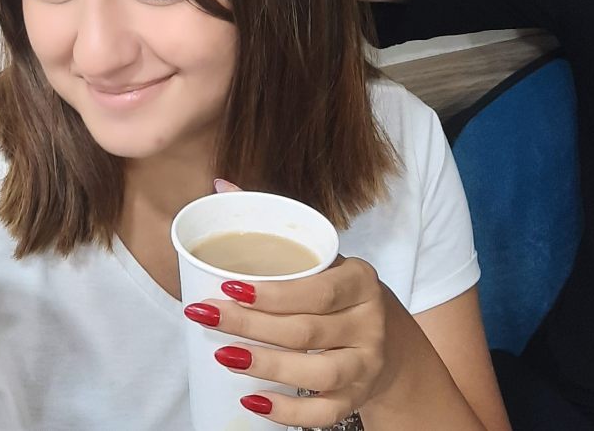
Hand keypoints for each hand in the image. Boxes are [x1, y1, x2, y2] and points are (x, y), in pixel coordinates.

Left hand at [187, 180, 407, 427]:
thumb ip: (273, 224)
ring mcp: (365, 365)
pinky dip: (289, 414)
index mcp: (360, 281)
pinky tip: (253, 403)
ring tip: (224, 356)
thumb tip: (220, 185)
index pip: (317, 289)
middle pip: (307, 331)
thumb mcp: (319, 256)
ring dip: (268, 367)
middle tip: (205, 316)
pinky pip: (324, 414)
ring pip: (318, 374)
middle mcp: (369, 324)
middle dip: (251, 326)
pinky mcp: (356, 398)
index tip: (227, 286)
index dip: (272, 293)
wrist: (388, 340)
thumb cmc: (336, 292)